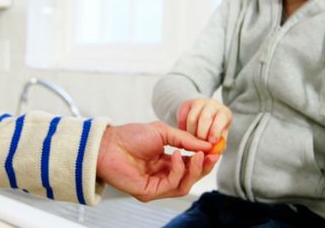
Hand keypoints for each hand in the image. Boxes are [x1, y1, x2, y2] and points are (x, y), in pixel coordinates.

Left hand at [96, 121, 219, 201]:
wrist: (108, 144)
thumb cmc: (130, 136)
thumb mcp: (164, 132)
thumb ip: (185, 140)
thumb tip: (208, 145)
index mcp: (166, 161)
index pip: (191, 164)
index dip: (205, 158)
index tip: (216, 149)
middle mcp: (163, 175)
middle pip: (191, 177)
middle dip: (204, 166)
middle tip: (213, 155)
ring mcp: (156, 185)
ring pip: (185, 185)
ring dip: (194, 170)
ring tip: (197, 155)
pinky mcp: (149, 192)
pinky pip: (171, 185)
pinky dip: (178, 171)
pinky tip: (176, 156)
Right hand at [178, 98, 231, 142]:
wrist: (206, 114)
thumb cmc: (215, 126)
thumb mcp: (221, 135)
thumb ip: (220, 144)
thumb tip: (216, 151)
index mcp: (223, 113)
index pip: (221, 118)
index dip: (215, 131)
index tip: (211, 142)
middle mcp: (212, 105)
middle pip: (205, 118)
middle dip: (201, 135)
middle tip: (200, 145)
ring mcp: (198, 103)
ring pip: (191, 119)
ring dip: (191, 133)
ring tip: (192, 141)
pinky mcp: (186, 104)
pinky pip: (182, 118)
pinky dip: (183, 129)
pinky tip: (186, 134)